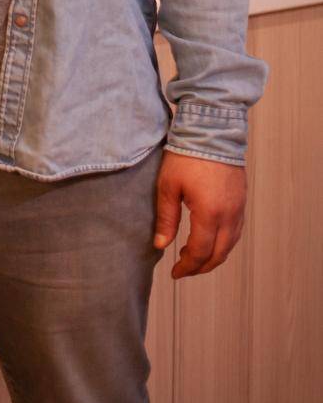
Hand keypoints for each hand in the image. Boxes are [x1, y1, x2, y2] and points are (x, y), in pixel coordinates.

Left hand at [153, 151, 246, 277]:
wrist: (211, 130)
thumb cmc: (186, 155)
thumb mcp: (168, 186)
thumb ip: (166, 218)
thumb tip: (160, 246)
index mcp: (209, 214)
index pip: (200, 252)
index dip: (187, 266)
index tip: (175, 273)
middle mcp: (229, 215)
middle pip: (219, 254)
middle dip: (201, 267)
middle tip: (184, 270)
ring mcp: (239, 208)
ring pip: (230, 244)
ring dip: (214, 256)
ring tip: (195, 257)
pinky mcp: (241, 200)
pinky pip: (236, 231)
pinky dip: (224, 242)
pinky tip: (211, 240)